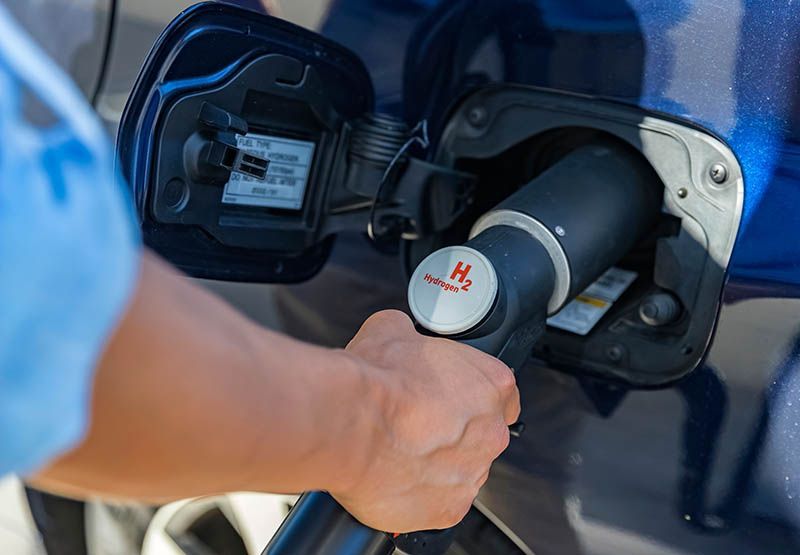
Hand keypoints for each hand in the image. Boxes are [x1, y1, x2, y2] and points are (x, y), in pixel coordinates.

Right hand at [332, 310, 519, 532]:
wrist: (349, 424)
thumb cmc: (375, 381)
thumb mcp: (391, 329)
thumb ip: (410, 333)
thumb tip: (400, 332)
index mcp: (491, 384)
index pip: (501, 393)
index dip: (472, 394)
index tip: (450, 398)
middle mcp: (491, 432)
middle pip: (482, 435)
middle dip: (453, 432)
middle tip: (416, 424)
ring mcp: (473, 474)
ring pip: (460, 470)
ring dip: (437, 464)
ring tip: (398, 452)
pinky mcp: (449, 509)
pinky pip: (440, 502)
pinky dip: (420, 494)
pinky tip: (395, 477)